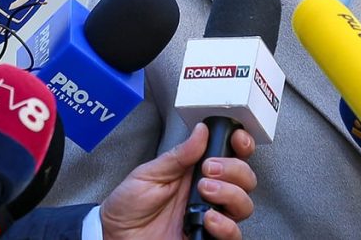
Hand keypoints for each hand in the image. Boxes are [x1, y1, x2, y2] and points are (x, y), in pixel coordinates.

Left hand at [100, 122, 257, 239]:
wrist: (115, 237)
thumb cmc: (128, 206)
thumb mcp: (148, 173)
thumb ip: (177, 155)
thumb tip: (201, 131)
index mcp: (196, 171)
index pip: (230, 155)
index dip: (240, 145)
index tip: (237, 139)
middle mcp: (209, 194)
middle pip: (245, 178)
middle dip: (233, 169)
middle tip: (208, 169)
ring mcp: (211, 217)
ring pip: (244, 204)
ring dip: (230, 193)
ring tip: (204, 191)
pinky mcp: (209, 239)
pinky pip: (234, 234)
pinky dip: (225, 225)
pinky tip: (207, 218)